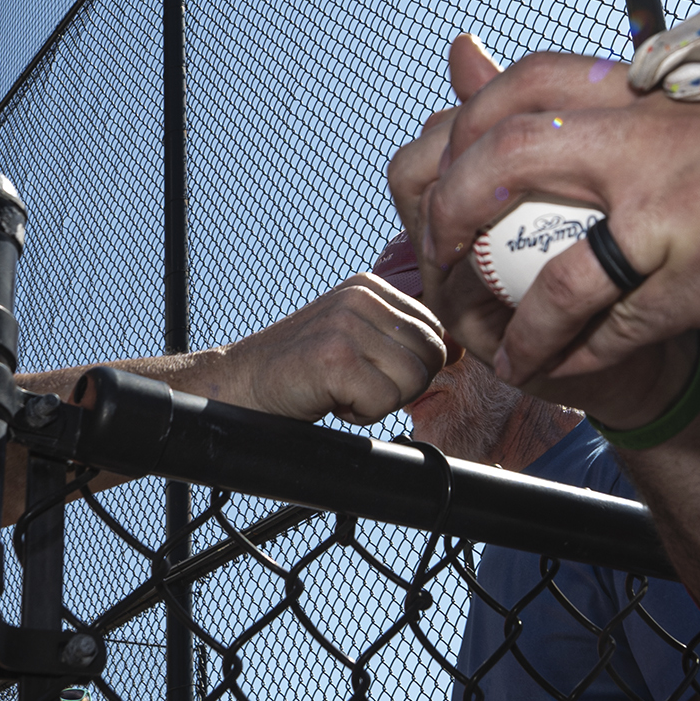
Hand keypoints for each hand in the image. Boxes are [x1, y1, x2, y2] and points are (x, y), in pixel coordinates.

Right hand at [177, 272, 448, 423]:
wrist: (240, 385)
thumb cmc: (301, 370)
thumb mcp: (356, 338)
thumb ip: (401, 337)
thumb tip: (459, 350)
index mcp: (371, 286)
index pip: (436, 331)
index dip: (411, 367)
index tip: (369, 371)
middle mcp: (361, 296)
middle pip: (432, 356)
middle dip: (401, 385)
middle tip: (356, 384)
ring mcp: (346, 324)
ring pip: (413, 380)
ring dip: (380, 401)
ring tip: (341, 389)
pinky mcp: (335, 357)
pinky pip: (385, 402)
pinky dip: (360, 414)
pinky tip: (330, 398)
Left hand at [400, 31, 699, 386]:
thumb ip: (664, 113)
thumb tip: (610, 109)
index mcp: (656, 91)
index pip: (517, 86)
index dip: (461, 133)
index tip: (449, 183)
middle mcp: (650, 136)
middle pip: (495, 156)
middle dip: (445, 217)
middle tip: (440, 264)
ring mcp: (675, 207)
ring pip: (540, 260)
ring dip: (501, 317)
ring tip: (494, 345)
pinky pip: (608, 326)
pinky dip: (566, 357)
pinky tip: (558, 373)